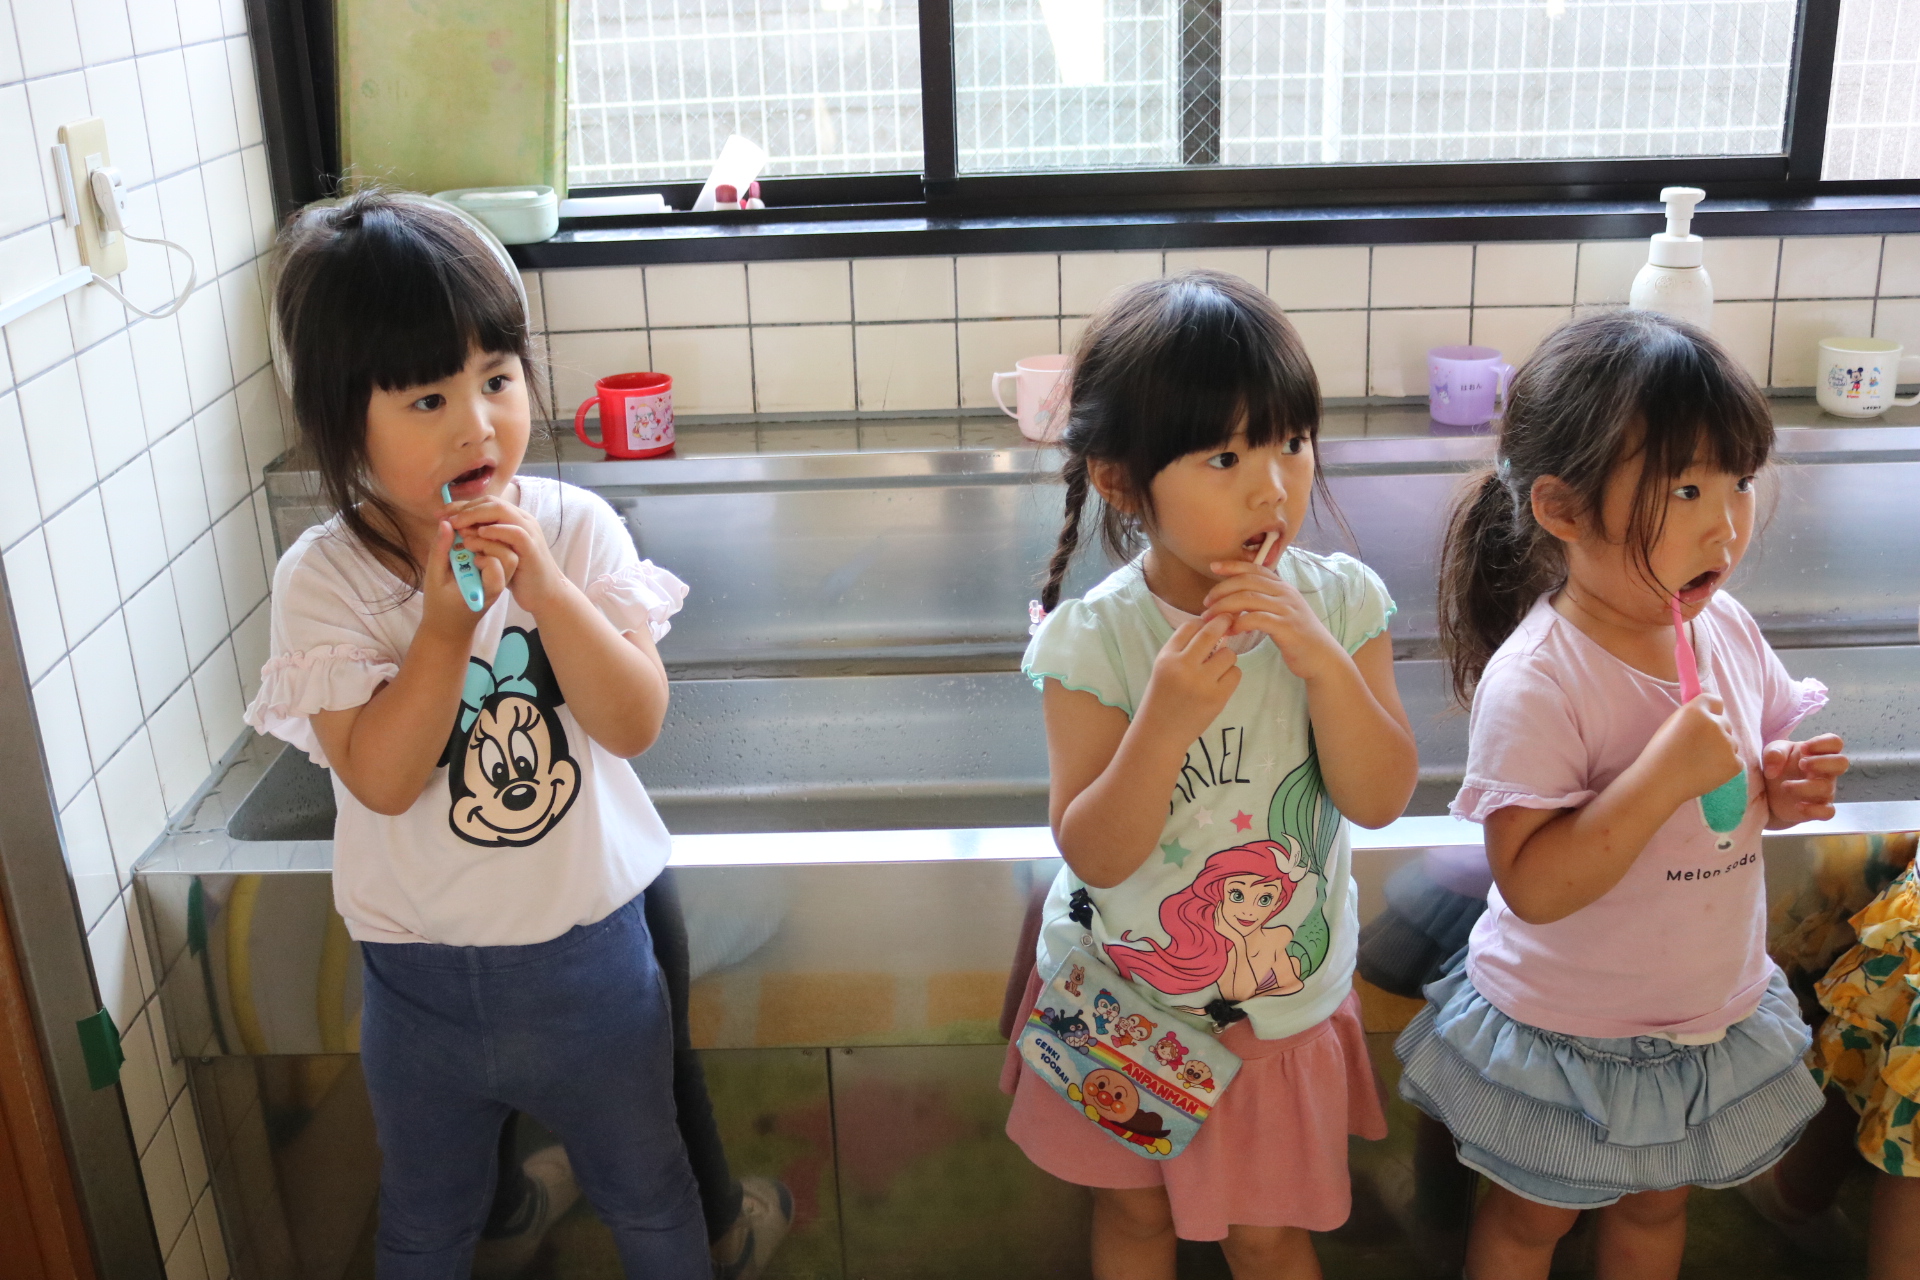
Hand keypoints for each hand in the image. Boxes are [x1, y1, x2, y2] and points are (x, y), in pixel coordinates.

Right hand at [417, 520, 506, 639]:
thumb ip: (440, 552)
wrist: (449, 626)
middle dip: (489, 541)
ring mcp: (500, 579)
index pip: (498, 564)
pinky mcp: (496, 573)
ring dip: (488, 540)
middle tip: (465, 535)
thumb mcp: (434, 579)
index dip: (484, 549)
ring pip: (506, 553)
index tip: (463, 544)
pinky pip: (499, 554)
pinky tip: (470, 538)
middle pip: (508, 556)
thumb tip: (446, 523)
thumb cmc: (439, 605)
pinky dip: (486, 543)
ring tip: (466, 536)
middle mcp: (499, 584)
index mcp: (486, 590)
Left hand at [446, 494, 565, 612]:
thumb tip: (455, 530)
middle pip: (491, 502)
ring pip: (502, 511)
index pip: (484, 503)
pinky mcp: (531, 547)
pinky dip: (496, 531)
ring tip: (457, 525)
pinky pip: (514, 532)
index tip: (439, 514)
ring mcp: (528, 532)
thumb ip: (481, 540)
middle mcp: (522, 520)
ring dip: (476, 516)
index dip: (460, 506)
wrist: (544, 594)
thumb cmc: (520, 574)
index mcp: (513, 520)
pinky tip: (480, 534)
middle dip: (464, 508)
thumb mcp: (496, 554)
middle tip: (445, 518)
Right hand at [1138, 615, 1241, 743]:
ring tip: (1217, 668)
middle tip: (1229, 619)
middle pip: (1210, 633)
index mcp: (1166, 658)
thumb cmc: (1163, 698)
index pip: (1189, 627)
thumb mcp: (1163, 668)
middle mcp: (1183, 667)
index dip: (1202, 622)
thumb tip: (1210, 625)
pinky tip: (1220, 682)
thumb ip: (1182, 649)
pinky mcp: (1217, 698)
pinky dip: (1231, 675)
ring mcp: (1201, 683)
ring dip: (1226, 657)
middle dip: (1223, 622)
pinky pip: (1236, 673)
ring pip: (1228, 654)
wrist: (1161, 733)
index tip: (1209, 623)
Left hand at [1200, 559, 1346, 682]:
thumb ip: (1264, 602)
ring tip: (1211, 619)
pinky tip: (1229, 631)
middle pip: (1247, 582)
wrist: (1321, 657)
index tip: (1213, 567)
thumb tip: (1236, 599)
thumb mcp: (1281, 612)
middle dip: (1222, 590)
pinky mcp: (1287, 627)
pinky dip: (1239, 623)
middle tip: (1206, 604)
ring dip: (1225, 607)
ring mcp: (1287, 609)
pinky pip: (1257, 619)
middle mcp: (1285, 593)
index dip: (1233, 565)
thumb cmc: (1297, 637)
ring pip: (1248, 598)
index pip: (1255, 569)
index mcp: (1282, 587)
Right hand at [1642, 694, 1742, 805]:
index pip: (1715, 701)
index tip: (1704, 722)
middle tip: (1697, 749)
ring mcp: (1728, 744)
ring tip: (1699, 763)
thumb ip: (1692, 716)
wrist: (1659, 782)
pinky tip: (1707, 772)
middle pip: (1725, 724)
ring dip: (1721, 751)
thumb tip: (1709, 715)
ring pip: (1731, 744)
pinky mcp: (1735, 764)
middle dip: (1715, 734)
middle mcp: (1716, 723)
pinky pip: (1735, 761)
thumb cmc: (1659, 754)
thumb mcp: (1671, 724)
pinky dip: (1725, 767)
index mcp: (1697, 710)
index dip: (1710, 711)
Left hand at [1762, 734, 1848, 825]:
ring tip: (1784, 786)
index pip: (1834, 742)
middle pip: (1842, 762)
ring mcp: (1824, 790)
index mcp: (1817, 752)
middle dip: (1822, 762)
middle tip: (1801, 765)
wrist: (1768, 794)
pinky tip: (1798, 806)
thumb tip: (1774, 769)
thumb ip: (1774, 753)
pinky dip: (1814, 810)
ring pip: (1827, 787)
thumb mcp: (1772, 753)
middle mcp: (1825, 770)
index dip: (1823, 743)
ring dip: (1803, 787)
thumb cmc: (1777, 766)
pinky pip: (1828, 812)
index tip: (1804, 748)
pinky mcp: (1818, 808)